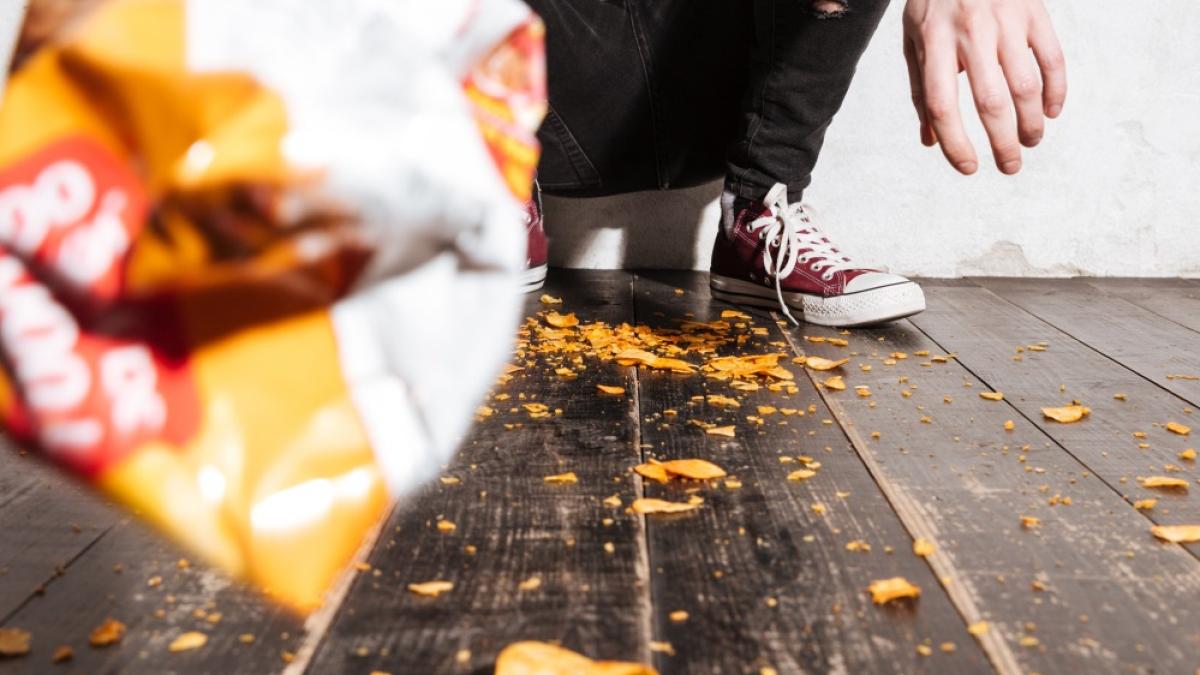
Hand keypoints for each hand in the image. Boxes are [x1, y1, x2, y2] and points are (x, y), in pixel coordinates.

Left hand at [902, 0, 1065, 174]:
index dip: (954, 142)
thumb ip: (922, 90)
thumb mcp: (914, 40)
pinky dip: (1057, 90)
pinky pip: (1053, 57)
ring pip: (1026, 85)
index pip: (942, 105)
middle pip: (990, 102)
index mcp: (934, 42)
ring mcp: (1007, 20)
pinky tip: (1052, 112)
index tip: (968, 167)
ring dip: (1032, 122)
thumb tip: (930, 141)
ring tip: (1030, 141)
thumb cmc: (934, 4)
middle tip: (1009, 166)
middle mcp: (971, 32)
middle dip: (1002, 143)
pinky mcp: (1034, 11)